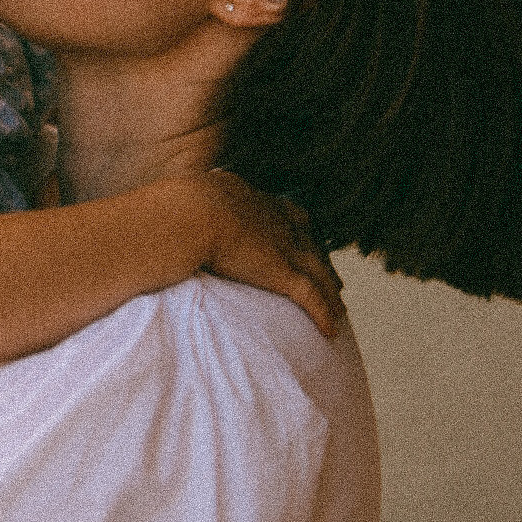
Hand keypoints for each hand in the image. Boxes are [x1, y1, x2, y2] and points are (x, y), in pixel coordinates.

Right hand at [199, 169, 344, 338]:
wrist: (192, 215)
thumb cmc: (182, 205)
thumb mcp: (196, 190)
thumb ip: (203, 193)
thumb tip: (192, 191)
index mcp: (253, 200)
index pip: (284, 212)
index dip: (296, 226)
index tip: (302, 233)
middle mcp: (275, 221)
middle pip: (308, 242)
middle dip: (320, 259)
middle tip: (331, 275)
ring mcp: (283, 246)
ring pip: (318, 271)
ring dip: (330, 289)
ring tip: (339, 305)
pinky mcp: (283, 273)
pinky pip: (311, 298)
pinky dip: (323, 313)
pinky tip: (331, 330)